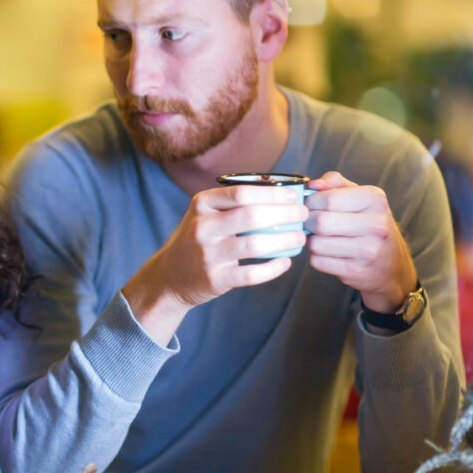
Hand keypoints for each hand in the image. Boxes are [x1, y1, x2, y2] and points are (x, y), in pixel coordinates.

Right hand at [122, 184, 307, 344]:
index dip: (273, 193)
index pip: (242, 192)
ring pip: (255, 244)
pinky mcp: (214, 279)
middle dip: (285, 214)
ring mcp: (207, 255)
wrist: (169, 276)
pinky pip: (252, 274)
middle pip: (251, 215)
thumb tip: (281, 194)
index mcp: (201, 204)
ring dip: (284, 240)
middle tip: (304, 214)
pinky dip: (273, 268)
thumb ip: (234, 203)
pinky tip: (285, 262)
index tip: (295, 195)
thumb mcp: (205, 214)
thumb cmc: (197, 240)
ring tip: (300, 237)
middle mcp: (202, 227)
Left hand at [305, 171, 416, 313]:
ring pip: (316, 243)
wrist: (391, 264)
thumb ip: (335, 183)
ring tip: (321, 237)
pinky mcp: (356, 271)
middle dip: (307, 222)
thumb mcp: (360, 197)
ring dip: (311, 241)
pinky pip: (318, 261)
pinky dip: (316, 257)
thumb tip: (312, 184)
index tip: (310, 205)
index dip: (310, 202)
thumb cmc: (368, 223)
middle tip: (308, 222)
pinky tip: (328, 253)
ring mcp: (368, 250)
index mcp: (375, 199)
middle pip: (320, 222)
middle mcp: (376, 224)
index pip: (327, 199)